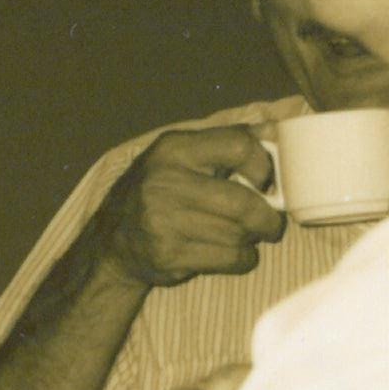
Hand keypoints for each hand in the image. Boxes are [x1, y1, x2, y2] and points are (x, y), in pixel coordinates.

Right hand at [84, 124, 283, 290]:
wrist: (114, 239)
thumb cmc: (160, 191)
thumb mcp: (184, 154)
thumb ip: (229, 141)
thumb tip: (274, 130)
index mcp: (174, 149)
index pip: (239, 146)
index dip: (263, 165)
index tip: (266, 181)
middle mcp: (165, 183)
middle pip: (243, 202)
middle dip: (267, 217)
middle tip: (270, 222)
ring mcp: (164, 221)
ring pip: (239, 234)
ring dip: (251, 238)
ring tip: (242, 234)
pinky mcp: (169, 255)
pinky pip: (229, 259)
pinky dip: (242, 259)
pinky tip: (231, 252)